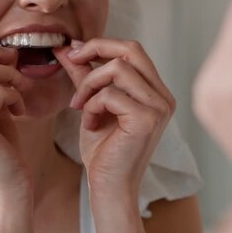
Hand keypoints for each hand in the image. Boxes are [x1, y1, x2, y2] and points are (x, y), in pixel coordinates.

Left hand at [55, 39, 175, 198]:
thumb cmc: (104, 151)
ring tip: (80, 106)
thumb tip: (68, 48)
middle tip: (71, 59)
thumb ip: (85, 76)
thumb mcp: (92, 104)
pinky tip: (89, 125)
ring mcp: (159, 108)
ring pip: (119, 68)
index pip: (133, 50)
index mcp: (156, 92)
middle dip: (96, 48)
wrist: (109, 187)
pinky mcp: (147, 120)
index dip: (102, 45)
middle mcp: (163, 97)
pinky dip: (92, 106)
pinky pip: (111, 94)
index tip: (74, 52)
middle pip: (132, 49)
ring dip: (89, 84)